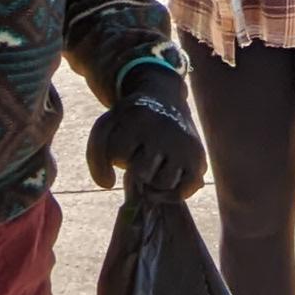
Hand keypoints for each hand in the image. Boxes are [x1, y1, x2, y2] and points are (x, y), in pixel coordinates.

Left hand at [87, 65, 207, 196]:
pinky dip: (172, 192)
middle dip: (136, 166)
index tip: (125, 138)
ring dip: (153, 179)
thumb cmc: (131, 121)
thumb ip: (95, 157)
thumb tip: (108, 185)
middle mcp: (166, 132)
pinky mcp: (199, 160)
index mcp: (140, 119)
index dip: (116, 151)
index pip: (117, 154)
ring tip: (154, 163)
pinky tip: (165, 177)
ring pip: (162, 183)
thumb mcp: (108, 127)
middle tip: (142, 151)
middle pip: (141, 173)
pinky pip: (182, 192)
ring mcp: (184, 146)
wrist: (165, 102)